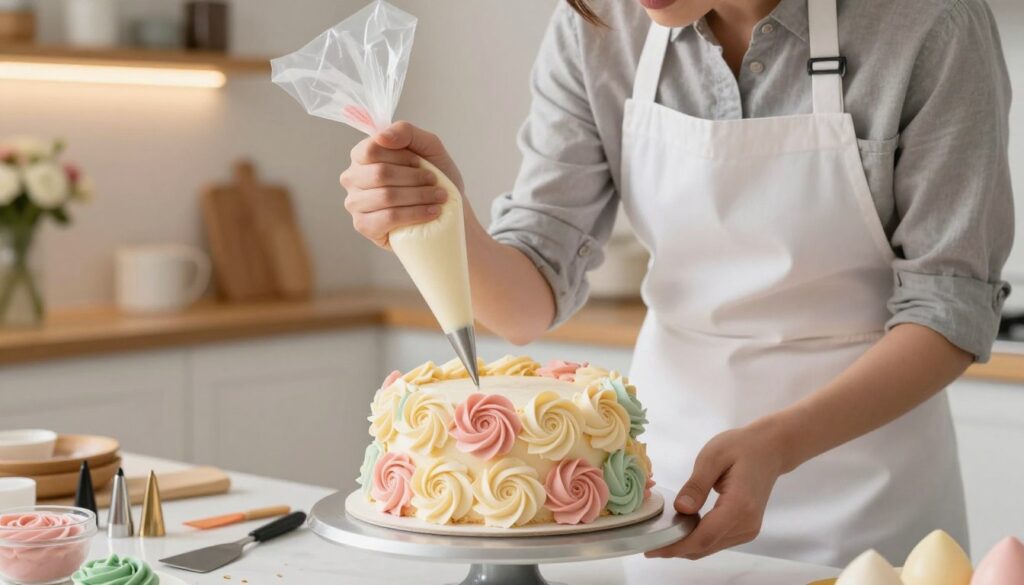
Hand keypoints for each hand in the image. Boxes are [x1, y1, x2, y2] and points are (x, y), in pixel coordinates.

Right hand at [340, 121, 465, 247]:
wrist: (447, 208)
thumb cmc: (434, 175)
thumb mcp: (427, 145)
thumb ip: (405, 131)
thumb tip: (381, 136)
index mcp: (362, 155)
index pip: (371, 150)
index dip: (401, 156)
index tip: (420, 162)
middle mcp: (352, 178)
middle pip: (379, 174)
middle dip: (414, 178)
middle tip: (435, 182)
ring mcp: (355, 203)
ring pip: (386, 196)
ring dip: (419, 196)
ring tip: (438, 197)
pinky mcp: (364, 226)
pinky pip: (388, 218)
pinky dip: (415, 214)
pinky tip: (431, 212)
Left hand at [645, 419, 789, 559]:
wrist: (770, 449)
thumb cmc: (741, 447)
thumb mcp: (713, 457)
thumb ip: (696, 485)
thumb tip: (680, 510)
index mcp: (739, 506)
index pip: (703, 536)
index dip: (676, 546)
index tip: (652, 549)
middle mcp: (746, 524)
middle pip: (705, 546)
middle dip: (676, 549)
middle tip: (648, 544)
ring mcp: (748, 529)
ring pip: (710, 547)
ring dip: (686, 546)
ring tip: (661, 537)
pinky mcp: (746, 529)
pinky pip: (717, 541)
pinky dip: (698, 540)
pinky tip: (681, 530)